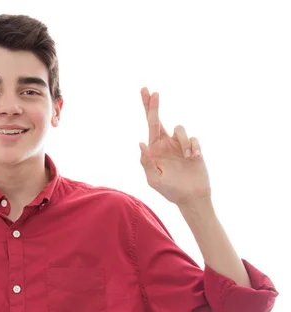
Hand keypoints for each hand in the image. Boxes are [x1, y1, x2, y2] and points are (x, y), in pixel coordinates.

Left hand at [138, 88, 210, 205]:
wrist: (191, 197)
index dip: (148, 108)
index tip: (146, 92)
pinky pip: (193, 139)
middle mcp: (165, 143)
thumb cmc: (170, 190)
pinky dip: (194, 147)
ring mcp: (179, 144)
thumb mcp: (154, 179)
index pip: (149, 125)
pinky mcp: (193, 147)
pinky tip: (194, 158)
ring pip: (179, 129)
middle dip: (154, 105)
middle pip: (158, 119)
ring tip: (188, 157)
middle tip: (152, 92)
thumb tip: (141, 142)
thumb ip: (146, 162)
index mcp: (153, 149)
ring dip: (184, 141)